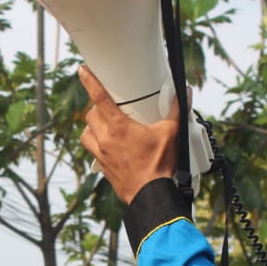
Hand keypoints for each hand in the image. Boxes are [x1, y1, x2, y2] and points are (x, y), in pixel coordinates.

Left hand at [79, 65, 179, 203]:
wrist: (150, 195)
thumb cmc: (159, 166)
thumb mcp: (171, 134)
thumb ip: (176, 110)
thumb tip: (184, 93)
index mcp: (119, 127)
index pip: (100, 98)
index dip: (90, 81)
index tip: (82, 70)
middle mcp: (105, 139)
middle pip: (91, 114)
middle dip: (97, 107)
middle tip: (111, 106)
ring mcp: (101, 154)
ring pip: (86, 132)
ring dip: (93, 126)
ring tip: (106, 124)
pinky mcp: (102, 166)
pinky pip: (91, 149)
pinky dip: (95, 142)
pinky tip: (108, 143)